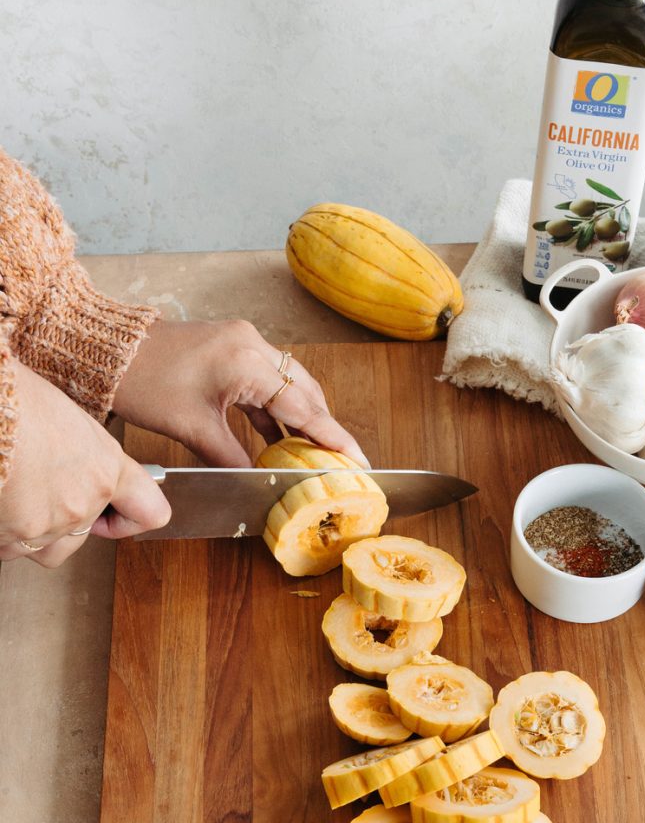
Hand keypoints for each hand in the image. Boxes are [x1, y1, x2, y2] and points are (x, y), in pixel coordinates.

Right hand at [0, 361, 170, 566]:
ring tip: (11, 495)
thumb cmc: (17, 401)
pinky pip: (6, 549)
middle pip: (80, 537)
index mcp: (106, 468)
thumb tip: (72, 461)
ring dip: (26, 533)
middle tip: (37, 492)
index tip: (110, 513)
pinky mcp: (9, 538)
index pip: (149, 512)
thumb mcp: (66, 420)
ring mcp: (46, 525)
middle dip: (60, 523)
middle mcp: (83, 503)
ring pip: (40, 549)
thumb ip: (82, 454)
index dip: (127, 518)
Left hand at [111, 319, 368, 467]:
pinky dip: (275, 408)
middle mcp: (253, 345)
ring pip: (288, 384)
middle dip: (323, 426)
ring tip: (314, 452)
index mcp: (246, 362)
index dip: (332, 436)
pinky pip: (267, 380)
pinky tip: (278, 436)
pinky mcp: (232, 347)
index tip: (357, 458)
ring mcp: (244, 342)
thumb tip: (259, 480)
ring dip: (300, 417)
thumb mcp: (191, 429)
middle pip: (305, 390)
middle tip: (340, 460)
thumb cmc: (143, 382)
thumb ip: (232, 456)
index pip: (303, 405)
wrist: (109, 350)